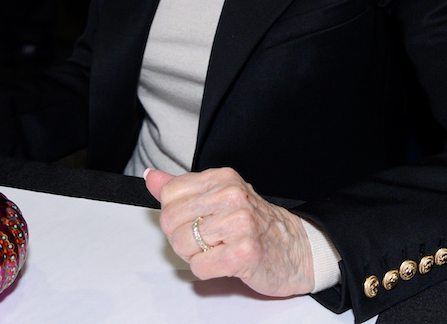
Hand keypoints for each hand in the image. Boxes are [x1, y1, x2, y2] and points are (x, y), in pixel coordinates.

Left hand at [144, 166, 313, 297]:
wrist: (295, 250)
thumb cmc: (256, 225)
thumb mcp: (219, 196)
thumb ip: (182, 188)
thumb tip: (151, 177)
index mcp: (223, 178)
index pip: (169, 194)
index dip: (175, 214)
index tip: (195, 220)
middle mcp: (232, 196)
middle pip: (171, 221)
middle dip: (182, 238)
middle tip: (208, 240)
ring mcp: (240, 223)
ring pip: (182, 245)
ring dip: (196, 255)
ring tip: (219, 249)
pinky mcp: (244, 252)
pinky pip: (199, 267)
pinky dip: (207, 270)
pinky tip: (226, 261)